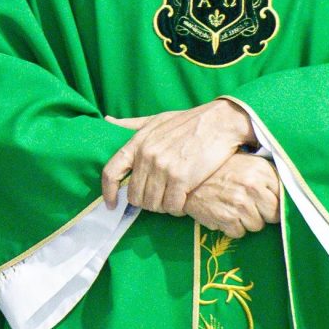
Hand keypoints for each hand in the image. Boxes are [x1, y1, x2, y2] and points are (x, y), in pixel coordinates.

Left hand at [102, 99, 255, 215]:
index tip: (111, 204)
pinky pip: (171, 206)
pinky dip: (176, 209)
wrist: (220, 122)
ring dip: (161, 207)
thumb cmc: (189, 121)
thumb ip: (132, 124)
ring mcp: (163, 168)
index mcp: (137, 142)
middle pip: (134, 195)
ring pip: (152, 204)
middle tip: (157, 200)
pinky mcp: (181, 179)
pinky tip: (182, 203)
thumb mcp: (157, 119)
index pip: (111, 172)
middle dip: (145, 202)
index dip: (108, 191)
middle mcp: (147, 156)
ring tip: (171, 200)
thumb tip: (108, 120)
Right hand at [186, 152, 280, 237]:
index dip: (274, 201)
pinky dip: (231, 227)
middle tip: (248, 206)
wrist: (185, 176)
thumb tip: (287, 194)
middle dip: (263, 214)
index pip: (283, 196)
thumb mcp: (246, 162)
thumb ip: (266, 176)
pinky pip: (240, 233)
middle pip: (273, 214)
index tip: (265, 201)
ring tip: (232, 208)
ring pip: (257, 226)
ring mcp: (240, 203)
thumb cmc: (217, 170)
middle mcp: (253, 185)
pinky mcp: (227, 217)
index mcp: (261, 169)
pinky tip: (222, 213)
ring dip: (246, 221)